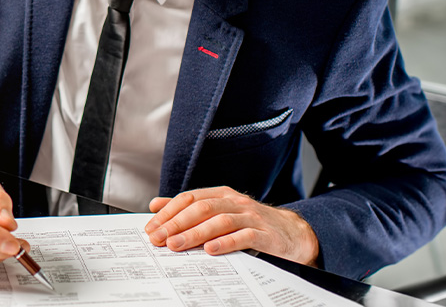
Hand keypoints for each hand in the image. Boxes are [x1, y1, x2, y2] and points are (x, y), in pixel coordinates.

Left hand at [144, 186, 319, 265]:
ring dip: (195, 233)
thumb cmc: (252, 224)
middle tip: (158, 238)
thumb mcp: (220, 211)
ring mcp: (251, 216)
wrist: (294, 235)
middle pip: (201, 208)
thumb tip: (155, 205)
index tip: (151, 227)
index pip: (189, 198)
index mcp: (222, 194)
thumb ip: (189, 208)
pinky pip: (243, 236)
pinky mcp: (265, 234)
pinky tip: (210, 250)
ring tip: (176, 245)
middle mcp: (235, 202)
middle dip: (176, 224)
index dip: (168, 212)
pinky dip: (225, 243)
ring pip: (219, 221)